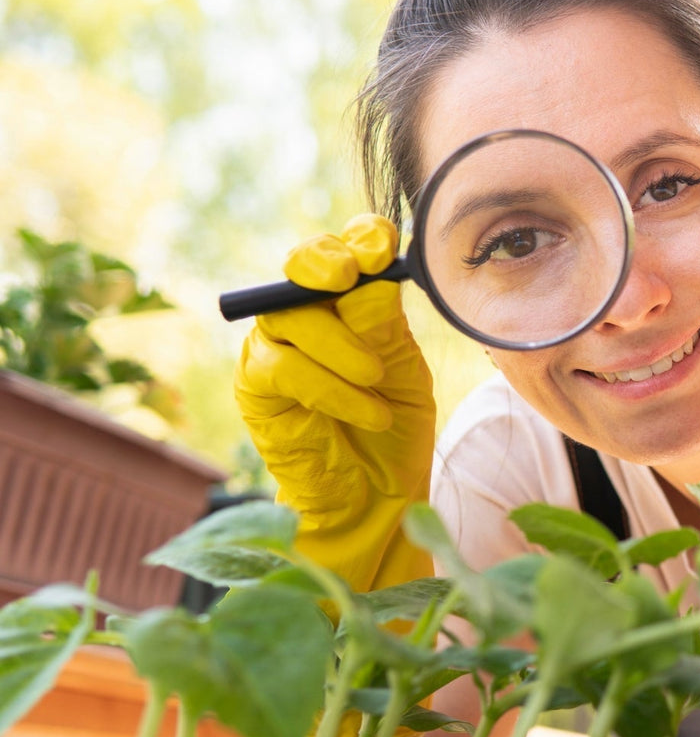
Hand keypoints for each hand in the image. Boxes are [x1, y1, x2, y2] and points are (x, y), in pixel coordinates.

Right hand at [235, 214, 435, 593]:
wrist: (378, 498)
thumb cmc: (393, 429)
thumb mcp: (403, 369)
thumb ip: (384, 325)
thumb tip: (372, 277)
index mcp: (349, 300)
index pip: (349, 248)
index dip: (362, 238)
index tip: (383, 247)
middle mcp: (306, 314)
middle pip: (304, 264)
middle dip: (327, 264)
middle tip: (351, 279)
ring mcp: (275, 348)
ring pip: (293, 317)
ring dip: (342, 347)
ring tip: (377, 382)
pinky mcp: (257, 388)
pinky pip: (283, 368)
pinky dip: (330, 387)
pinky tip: (367, 410)